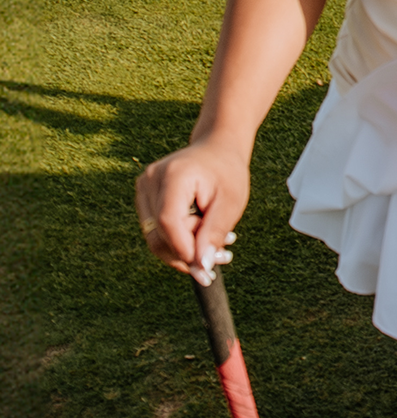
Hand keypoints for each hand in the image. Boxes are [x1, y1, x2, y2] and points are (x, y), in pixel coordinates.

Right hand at [136, 141, 246, 282]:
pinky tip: (202, 236)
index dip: (184, 249)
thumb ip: (214, 232)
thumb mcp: (231, 202)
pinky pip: (155, 229)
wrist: (217, 148)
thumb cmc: (227, 172)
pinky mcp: (144, 197)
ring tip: (218, 249)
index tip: (206, 269)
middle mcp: (150, 181)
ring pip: (154, 236)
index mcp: (173, 176)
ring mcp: (143, 188)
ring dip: (184, 250)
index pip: (169, 222)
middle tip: (221, 259)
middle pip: (158, 234)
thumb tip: (200, 265)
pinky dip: (178, 240)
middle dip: (187, 254)